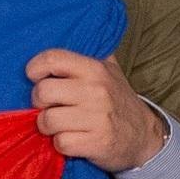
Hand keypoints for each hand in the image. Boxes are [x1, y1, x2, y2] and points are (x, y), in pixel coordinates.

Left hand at [26, 48, 169, 171]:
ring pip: (47, 120)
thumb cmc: (117, 100)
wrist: (144, 135)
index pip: (52, 58)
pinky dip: (61, 144)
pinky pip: (60, 143)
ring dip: (49, 126)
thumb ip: (87, 53)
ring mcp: (97, 117)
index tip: (36, 78)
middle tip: (50, 106)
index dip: (35, 69)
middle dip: (39, 103)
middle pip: (42, 92)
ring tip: (61, 124)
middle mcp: (96, 90)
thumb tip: (59, 34)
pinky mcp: (97, 142)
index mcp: (95, 69)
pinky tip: (73, 138)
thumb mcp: (109, 70)